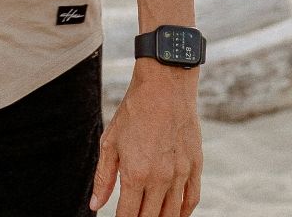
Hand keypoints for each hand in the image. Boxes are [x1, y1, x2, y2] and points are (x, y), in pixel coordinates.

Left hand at [90, 65, 201, 215]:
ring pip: (172, 213)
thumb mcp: (110, 143)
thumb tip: (95, 205)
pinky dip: (183, 212)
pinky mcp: (195, 166)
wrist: (164, 88)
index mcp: (135, 173)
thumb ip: (103, 178)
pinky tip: (175, 215)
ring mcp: (180, 174)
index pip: (128, 214)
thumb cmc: (133, 112)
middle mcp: (160, 178)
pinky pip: (191, 199)